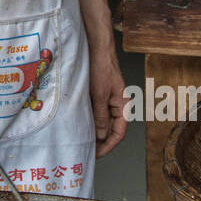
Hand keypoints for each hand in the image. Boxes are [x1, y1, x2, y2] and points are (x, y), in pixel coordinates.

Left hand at [89, 40, 127, 157]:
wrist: (96, 46)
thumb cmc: (102, 66)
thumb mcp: (100, 94)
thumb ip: (100, 116)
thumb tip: (100, 136)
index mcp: (123, 105)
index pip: (119, 132)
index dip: (108, 145)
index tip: (97, 154)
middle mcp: (115, 104)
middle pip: (109, 129)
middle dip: (99, 141)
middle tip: (85, 151)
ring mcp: (106, 99)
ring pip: (100, 121)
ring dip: (92, 131)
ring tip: (80, 141)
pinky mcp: (96, 94)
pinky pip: (93, 111)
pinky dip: (87, 120)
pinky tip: (77, 125)